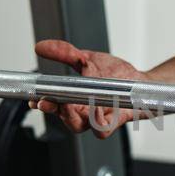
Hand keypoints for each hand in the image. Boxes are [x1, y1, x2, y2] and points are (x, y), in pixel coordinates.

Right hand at [31, 38, 150, 137]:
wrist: (142, 82)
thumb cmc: (117, 76)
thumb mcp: (87, 59)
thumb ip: (65, 53)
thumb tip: (40, 46)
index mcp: (75, 100)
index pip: (53, 105)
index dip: (40, 102)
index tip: (32, 96)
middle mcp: (84, 112)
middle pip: (61, 118)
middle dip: (51, 109)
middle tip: (44, 100)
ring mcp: (99, 118)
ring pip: (77, 126)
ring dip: (68, 116)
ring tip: (64, 104)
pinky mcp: (115, 121)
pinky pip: (101, 129)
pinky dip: (95, 121)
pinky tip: (94, 106)